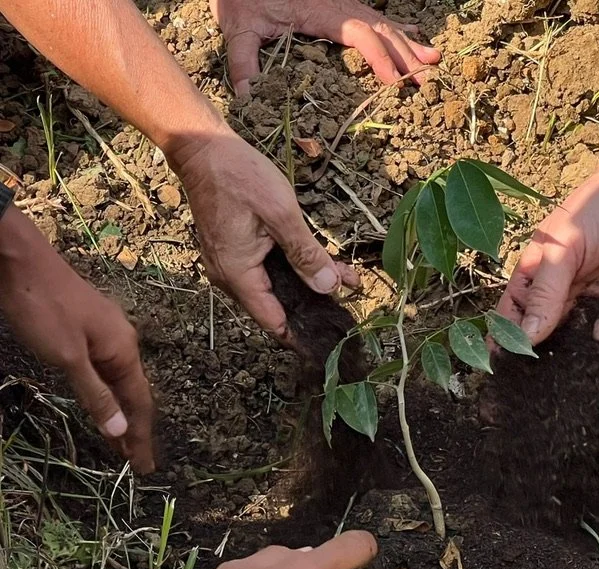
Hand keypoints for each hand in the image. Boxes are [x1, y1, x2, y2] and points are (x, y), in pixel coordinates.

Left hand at [0, 208, 154, 472]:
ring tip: (118, 441)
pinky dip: (106, 393)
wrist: (19, 261)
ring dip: (120, 412)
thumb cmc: (43, 308)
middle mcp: (123, 342)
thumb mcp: (67, 357)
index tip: (144, 468)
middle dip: (134, 429)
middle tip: (134, 462)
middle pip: (134, 394)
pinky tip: (100, 399)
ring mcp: (105, 334)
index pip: (140, 403)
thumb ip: (95, 394)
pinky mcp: (86, 329)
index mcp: (124, 350)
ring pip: (119, 382)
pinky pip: (105, 370)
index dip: (140, 437)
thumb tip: (120, 431)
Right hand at [171, 132, 359, 341]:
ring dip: (308, 285)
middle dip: (312, 307)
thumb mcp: (281, 214)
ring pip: (275, 286)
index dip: (301, 335)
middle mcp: (230, 276)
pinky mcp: (237, 249)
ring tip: (346, 285)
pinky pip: (268, 269)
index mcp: (237, 274)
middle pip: (276, 306)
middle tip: (347, 310)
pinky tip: (325, 265)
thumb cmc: (239, 176)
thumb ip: (306, 254)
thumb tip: (328, 287)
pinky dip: (295, 268)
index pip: (273, 321)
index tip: (328, 342)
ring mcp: (231, 263)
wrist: (203, 148)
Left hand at [210, 0, 440, 93]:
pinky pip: (377, 17)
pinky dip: (398, 28)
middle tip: (426, 82)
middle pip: (382, 31)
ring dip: (409, 44)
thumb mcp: (238, 26)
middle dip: (406, 57)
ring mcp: (344, 3)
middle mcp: (340, 5)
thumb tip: (247, 97)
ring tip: (433, 62)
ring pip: (385, 23)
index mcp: (322, 12)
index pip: (361, 36)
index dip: (380, 58)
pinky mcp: (341, 4)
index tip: (394, 82)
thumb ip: (243, 61)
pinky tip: (416, 35)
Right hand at [497, 166, 598, 432]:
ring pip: (574, 371)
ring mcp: (587, 323)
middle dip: (529, 396)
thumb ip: (547, 290)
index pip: (505, 333)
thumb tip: (528, 340)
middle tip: (521, 435)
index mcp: (529, 290)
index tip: (490, 400)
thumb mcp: (562, 245)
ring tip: (563, 441)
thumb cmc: (594, 209)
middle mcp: (555, 313)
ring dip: (570, 403)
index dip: (497, 365)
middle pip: (538, 361)